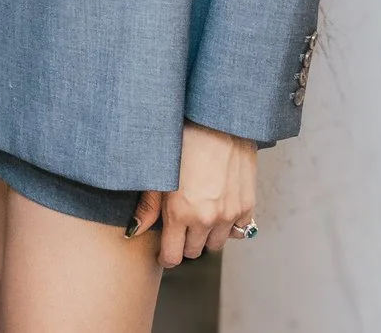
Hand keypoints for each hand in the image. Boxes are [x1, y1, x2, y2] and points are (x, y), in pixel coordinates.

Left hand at [131, 124, 257, 266]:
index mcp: (181, 214)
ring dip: (206, 235)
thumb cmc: (184, 142)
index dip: (166, 256)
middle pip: (194, 251)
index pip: (173, 256)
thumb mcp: (158, 173)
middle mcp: (207, 219)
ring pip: (216, 243)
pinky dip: (228, 226)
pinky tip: (218, 209)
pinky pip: (238, 231)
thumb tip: (133, 230)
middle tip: (179, 227)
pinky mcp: (247, 207)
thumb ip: (147, 207)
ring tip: (198, 215)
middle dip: (184, 243)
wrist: (218, 124)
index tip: (163, 251)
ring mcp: (229, 215)